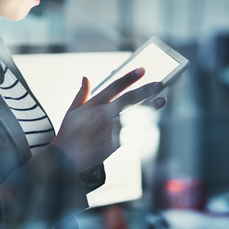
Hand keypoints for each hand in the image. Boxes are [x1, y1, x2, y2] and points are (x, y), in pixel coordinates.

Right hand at [51, 68, 165, 172]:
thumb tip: (86, 77)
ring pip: (134, 115)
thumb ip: (82, 93)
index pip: (114, 86)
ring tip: (163, 100)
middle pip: (129, 99)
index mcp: (93, 104)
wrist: (65, 159)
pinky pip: (133, 134)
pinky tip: (153, 124)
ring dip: (150, 108)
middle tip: (160, 84)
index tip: (142, 70)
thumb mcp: (72, 111)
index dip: (129, 77)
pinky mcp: (114, 144)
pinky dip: (143, 129)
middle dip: (146, 90)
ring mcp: (110, 129)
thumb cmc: (68, 134)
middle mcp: (103, 114)